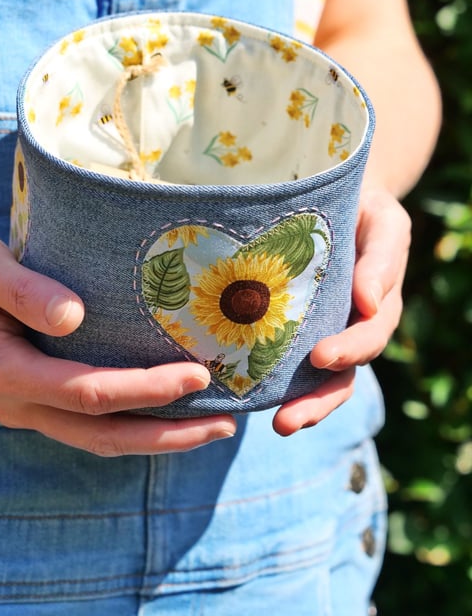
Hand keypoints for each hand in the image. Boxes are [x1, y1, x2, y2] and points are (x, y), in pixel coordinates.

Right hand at [0, 222, 235, 454]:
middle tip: (226, 424)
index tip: (199, 373)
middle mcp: (16, 402)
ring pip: (97, 438)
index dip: (149, 388)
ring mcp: (21, 405)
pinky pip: (86, 422)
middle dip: (169, 434)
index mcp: (6, 373)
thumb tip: (74, 316)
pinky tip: (162, 410)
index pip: (91, 393)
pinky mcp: (30, 396)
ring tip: (210, 426)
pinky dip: (129, 423)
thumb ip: (24, 291)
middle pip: (103, 435)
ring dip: (155, 437)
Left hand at [272, 186, 410, 435]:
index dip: (348, 351)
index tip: (320, 358)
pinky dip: (265, 378)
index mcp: (374, 307)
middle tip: (286, 423)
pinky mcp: (288, 326)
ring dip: (295, 404)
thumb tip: (368, 302)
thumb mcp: (384, 224)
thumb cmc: (365, 209)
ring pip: (310, 378)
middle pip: (338, 376)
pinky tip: (239, 390)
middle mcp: (347, 327)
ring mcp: (318, 331)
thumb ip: (381, 260)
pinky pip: (279, 357)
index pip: (367, 337)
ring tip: (272, 424)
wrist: (337, 199)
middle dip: (316, 402)